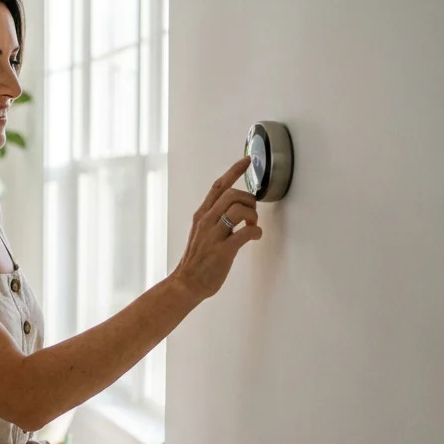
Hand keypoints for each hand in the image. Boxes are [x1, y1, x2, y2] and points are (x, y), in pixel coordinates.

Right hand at [169, 156, 263, 300]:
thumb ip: (216, 218)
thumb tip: (237, 209)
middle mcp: (205, 221)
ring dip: (253, 216)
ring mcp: (213, 235)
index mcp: (201, 215)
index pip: (218, 186)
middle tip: (252, 214)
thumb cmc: (197, 260)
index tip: (247, 160)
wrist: (186, 283)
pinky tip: (254, 237)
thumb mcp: (202, 232)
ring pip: (239, 210)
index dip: (234, 171)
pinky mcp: (222, 250)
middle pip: (232, 194)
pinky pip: (246, 233)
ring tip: (252, 227)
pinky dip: (256, 232)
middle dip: (249, 200)